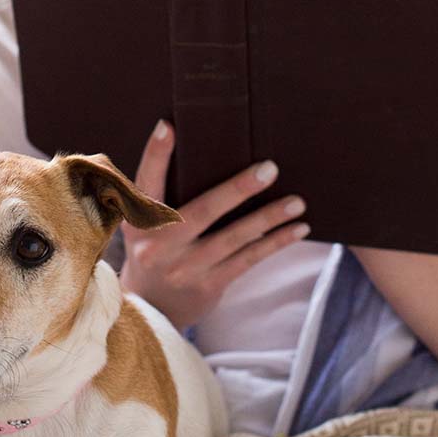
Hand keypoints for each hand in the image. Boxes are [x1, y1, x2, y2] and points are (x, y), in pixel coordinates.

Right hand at [118, 119, 309, 329]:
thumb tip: (198, 147)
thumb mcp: (144, 224)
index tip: (169, 126)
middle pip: (203, 211)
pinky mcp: (208, 285)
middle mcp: (158, 244)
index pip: (146, 181)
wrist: (149, 309)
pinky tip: (297, 229)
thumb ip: (160, 193)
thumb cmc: (156, 250)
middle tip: (270, 169)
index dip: (155, 154)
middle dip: (238, 189)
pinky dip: (274, 243)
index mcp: (140, 220)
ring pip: (233, 237)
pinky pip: (247, 259)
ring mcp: (184, 268)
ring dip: (269, 218)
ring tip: (297, 203)